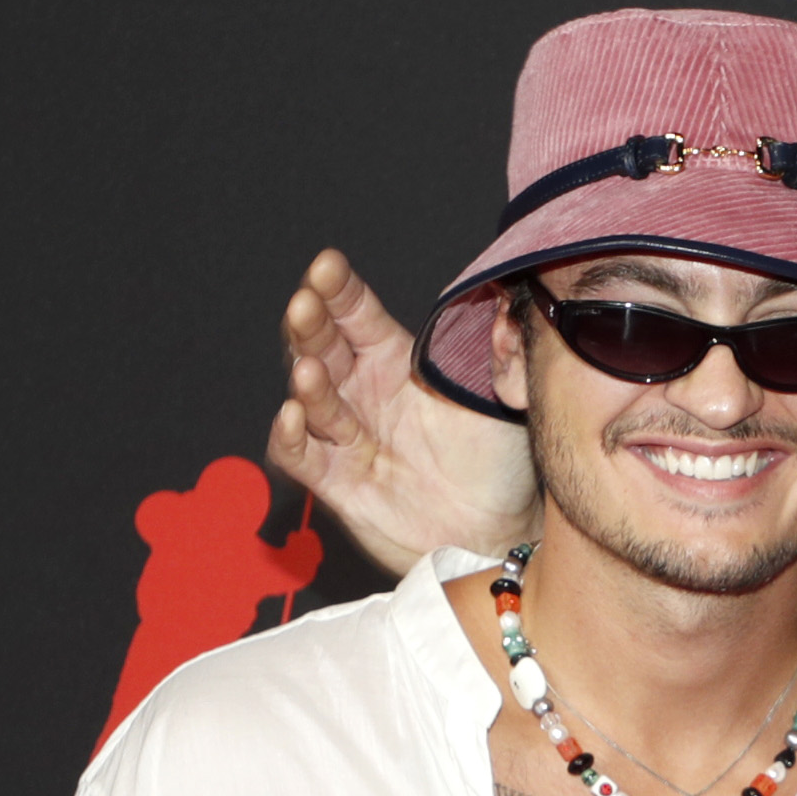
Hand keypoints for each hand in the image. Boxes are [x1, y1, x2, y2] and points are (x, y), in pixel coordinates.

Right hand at [267, 246, 535, 577]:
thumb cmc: (499, 459)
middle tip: (306, 306)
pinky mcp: (338, 482)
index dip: (338, 289)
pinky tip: (294, 417)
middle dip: (311, 324)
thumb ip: (498, 345)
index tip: (326, 266)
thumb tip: (505, 296)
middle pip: (322, 346)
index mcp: (395, 359)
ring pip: (312, 398)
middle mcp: (363, 391)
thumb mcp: (503, 393)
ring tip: (311, 370)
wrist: (499, 529)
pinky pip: (302, 456)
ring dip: (307, 382)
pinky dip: (291, 437)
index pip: (356, 314)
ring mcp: (347, 436)